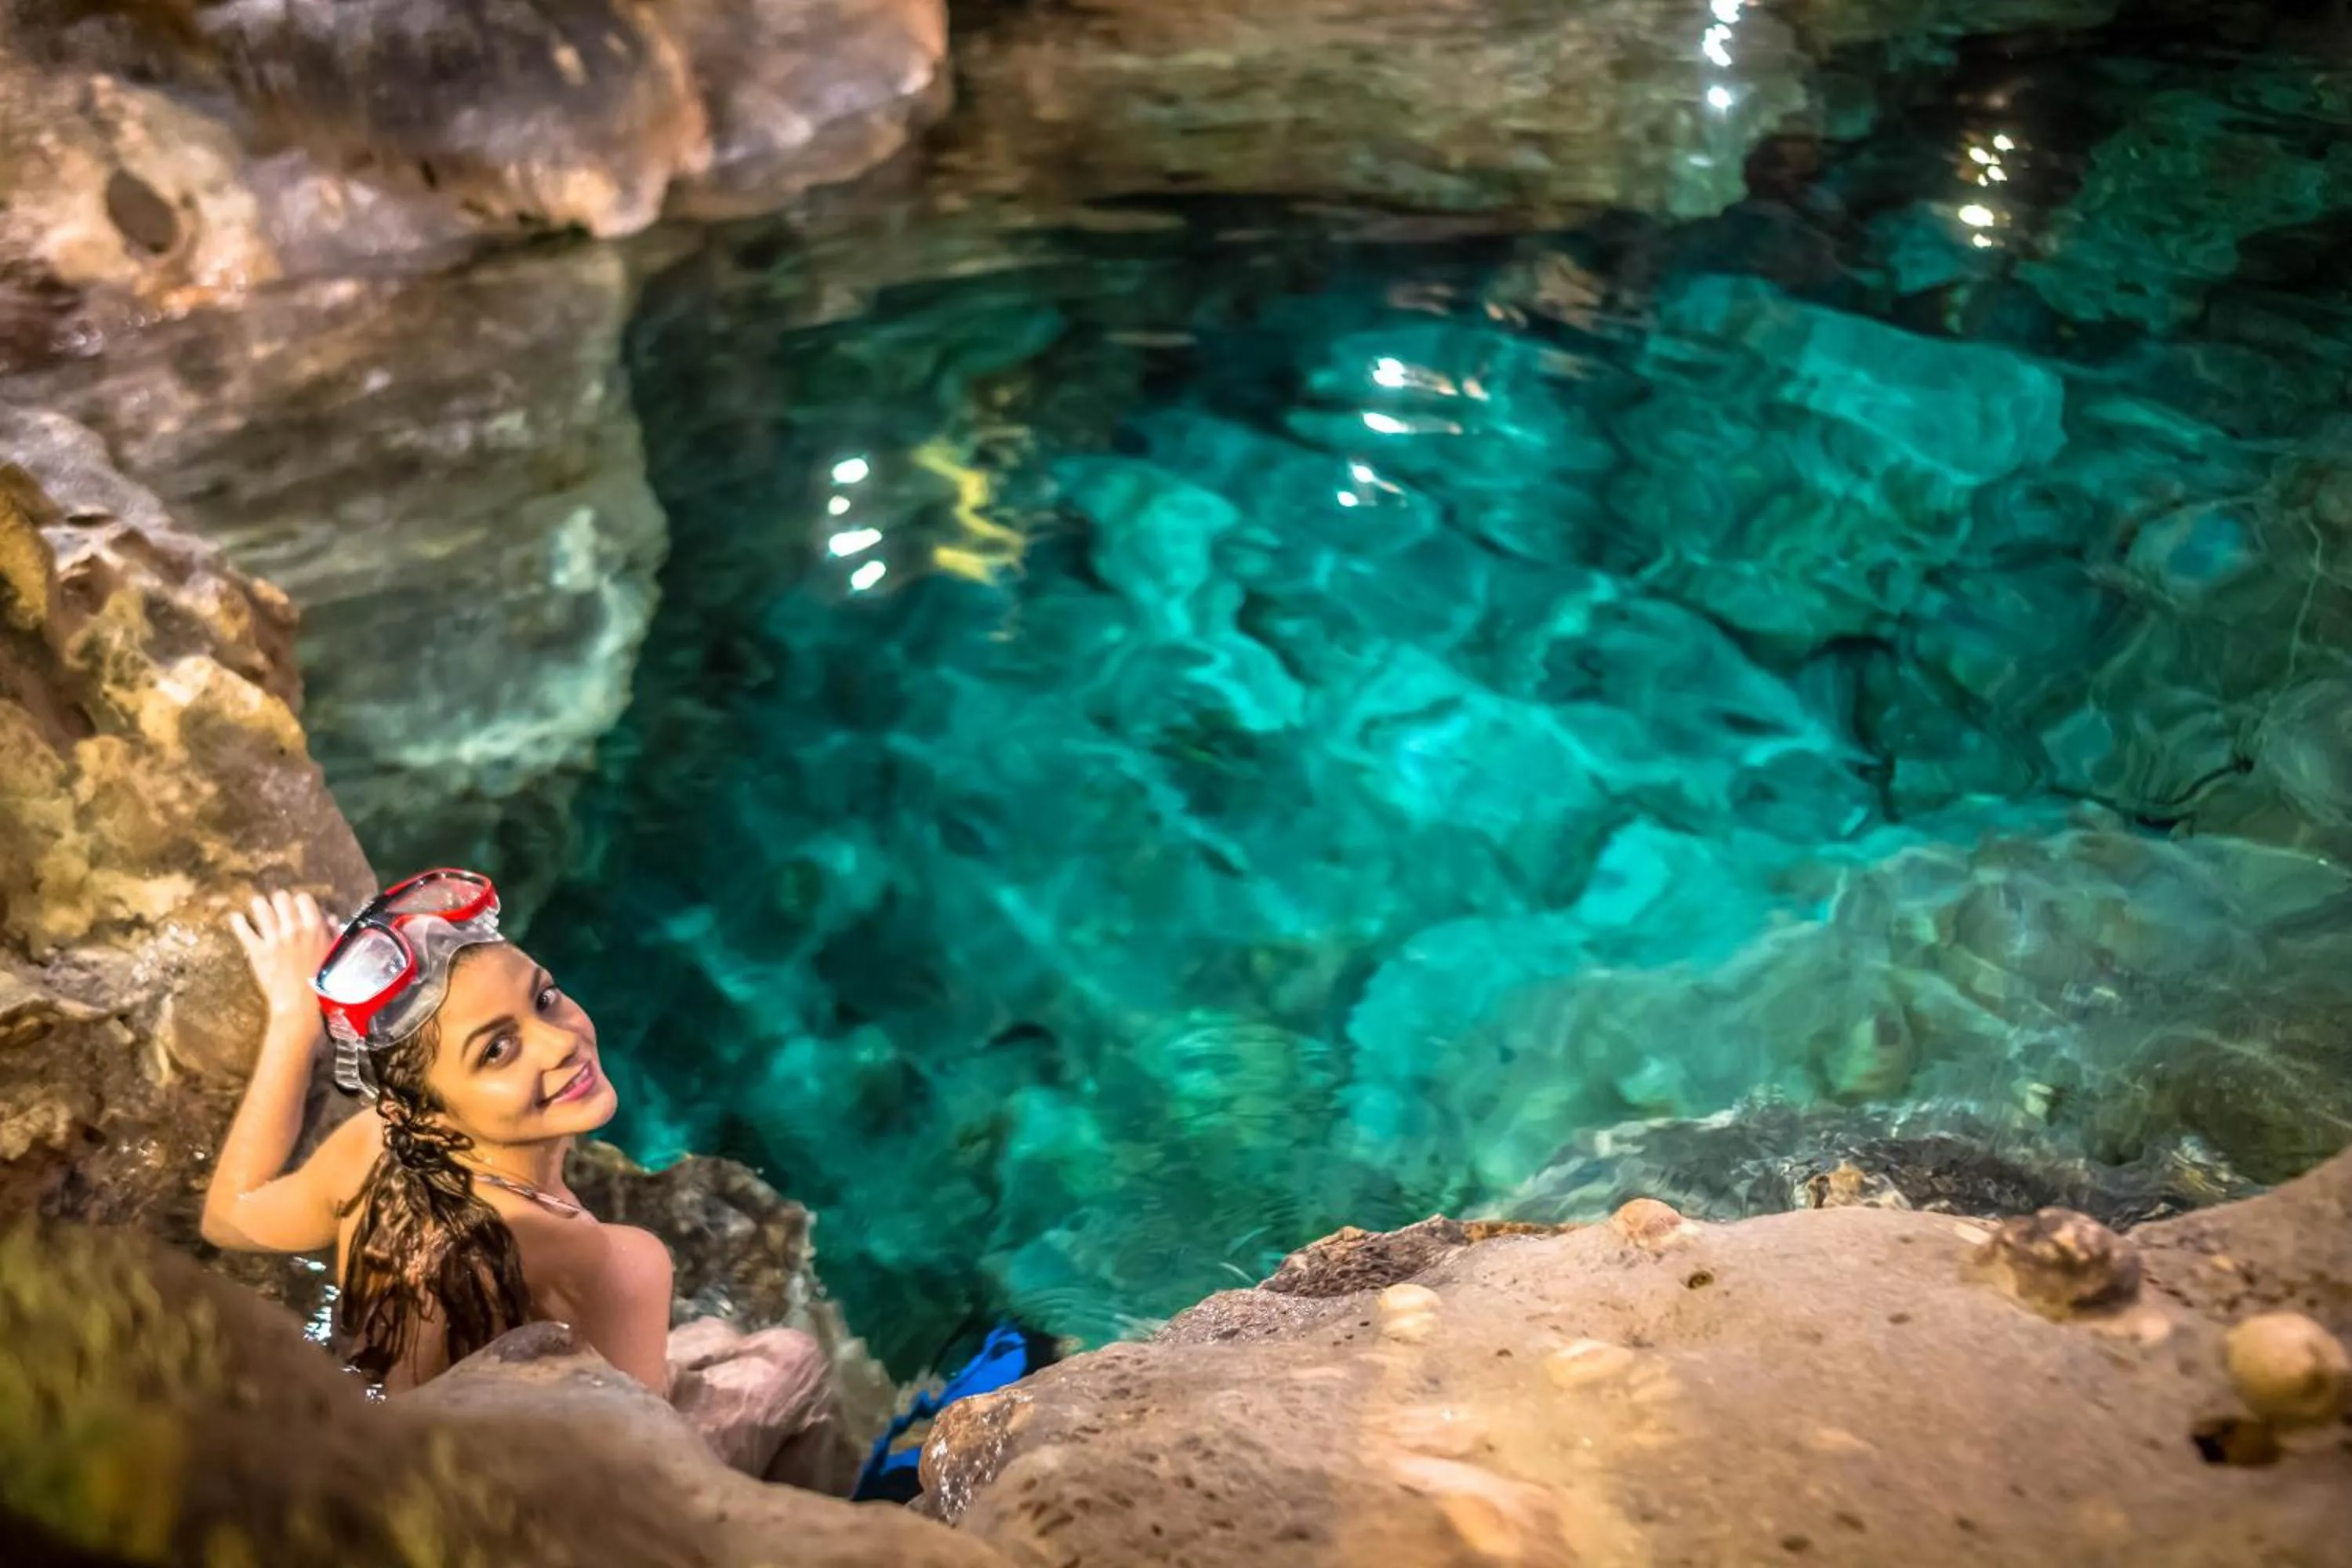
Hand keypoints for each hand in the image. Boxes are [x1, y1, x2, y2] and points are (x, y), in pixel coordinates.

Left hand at [229, 890, 335, 1020]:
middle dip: (278, 900)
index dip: (299, 900)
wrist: (300, 1005)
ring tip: (257, 904)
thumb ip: (332, 934)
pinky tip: (236, 917)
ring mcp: (274, 939)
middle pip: (281, 899)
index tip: (297, 904)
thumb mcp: (333, 955)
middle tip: (276, 904)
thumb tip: (330, 919)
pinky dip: (238, 922)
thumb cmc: (322, 983)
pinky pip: (244, 931)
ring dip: (259, 905)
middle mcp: (294, 929)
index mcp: (315, 928)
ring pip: (262, 909)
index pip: (304, 900)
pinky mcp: (258, 951)